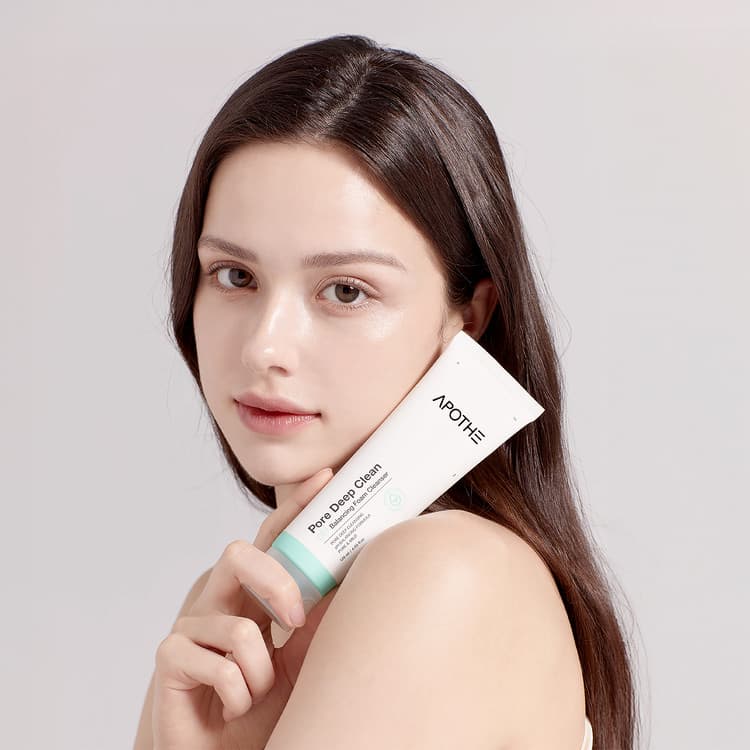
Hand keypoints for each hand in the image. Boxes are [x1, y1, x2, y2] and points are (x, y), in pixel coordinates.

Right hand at [151, 467, 335, 749]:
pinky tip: (230, 706)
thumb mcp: (302, 659)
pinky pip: (218, 664)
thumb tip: (351, 577)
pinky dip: (238, 694)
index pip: (272, 539)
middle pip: (239, 554)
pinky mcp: (170, 657)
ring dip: (259, 674)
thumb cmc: (263, 707)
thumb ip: (317, 619)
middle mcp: (219, 598)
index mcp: (251, 592)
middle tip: (295, 621)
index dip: (294, 506)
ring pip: (238, 627)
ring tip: (254, 695)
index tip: (323, 479)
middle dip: (276, 584)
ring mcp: (190, 625)